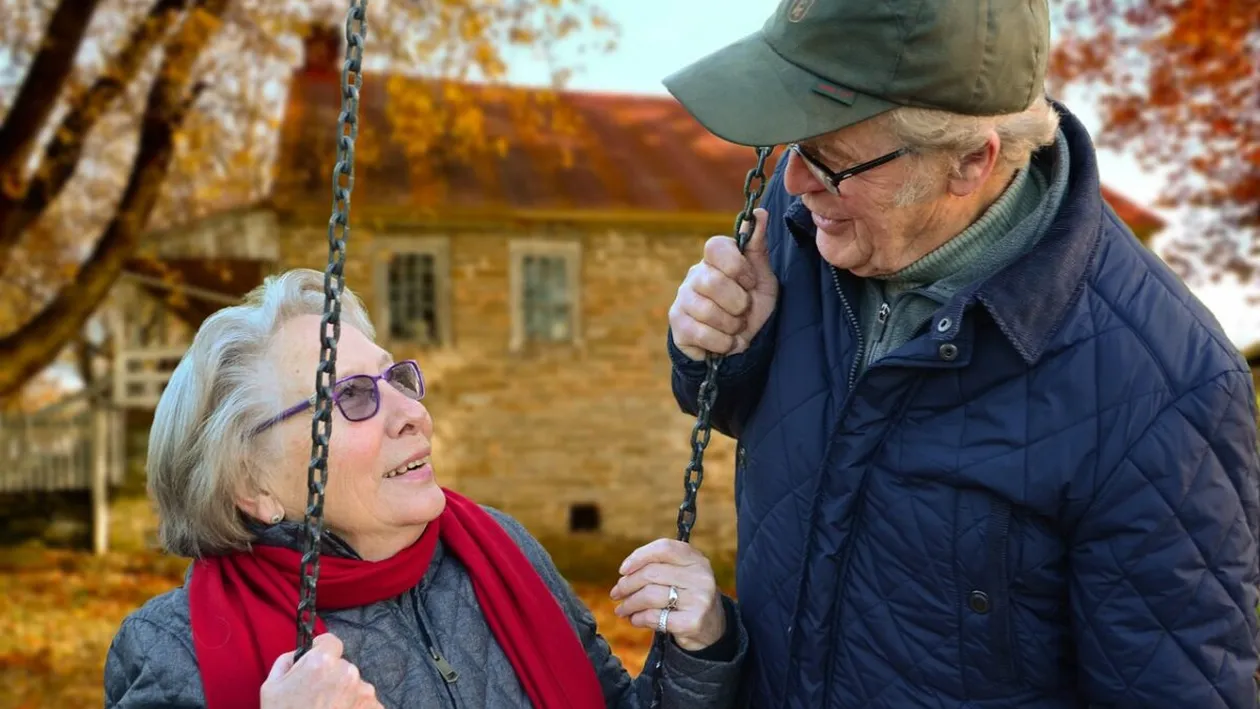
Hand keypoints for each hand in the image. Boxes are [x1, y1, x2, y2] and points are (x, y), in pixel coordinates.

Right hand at [260, 633, 383, 708]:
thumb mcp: (271, 687)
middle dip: (332, 676)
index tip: (317, 661)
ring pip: (354, 684)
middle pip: (342, 665)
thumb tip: (299, 654)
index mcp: (322, 662)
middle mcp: (347, 672)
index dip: (322, 650)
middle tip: (317, 695)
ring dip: (345, 693)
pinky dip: (355, 707)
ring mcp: (363, 691)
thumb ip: (287, 661)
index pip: (331, 642)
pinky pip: (364, 701)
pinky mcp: (373, 707)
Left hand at [609, 539, 725, 651]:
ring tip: (621, 609)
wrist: (713, 627)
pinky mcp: (692, 622)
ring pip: (649, 596)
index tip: (622, 570)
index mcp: (696, 559)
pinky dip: (639, 619)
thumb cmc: (687, 596)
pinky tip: (635, 619)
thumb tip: (625, 572)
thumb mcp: (682, 574)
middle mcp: (701, 577)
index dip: (639, 556)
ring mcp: (699, 600)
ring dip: (629, 604)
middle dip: (627, 584)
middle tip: (616, 593)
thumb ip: (659, 566)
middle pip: (651, 573)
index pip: (663, 548)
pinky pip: (654, 617)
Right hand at [669, 207, 777, 360]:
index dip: (737, 267)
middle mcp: (694, 275)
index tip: (750, 282)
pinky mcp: (677, 324)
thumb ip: (758, 247)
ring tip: (735, 327)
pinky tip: (726, 342)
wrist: (739, 344)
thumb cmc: (751, 307)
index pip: (715, 246)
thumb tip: (760, 213)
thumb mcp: (762, 278)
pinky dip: (723, 343)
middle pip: (713, 282)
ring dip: (732, 326)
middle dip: (738, 303)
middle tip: (744, 311)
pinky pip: (701, 333)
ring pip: (707, 311)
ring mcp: (682, 299)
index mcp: (715, 259)